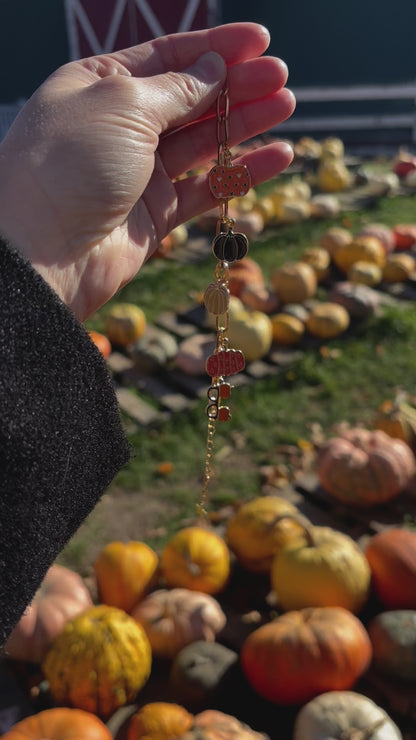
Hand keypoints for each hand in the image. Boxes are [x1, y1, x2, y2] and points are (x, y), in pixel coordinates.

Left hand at [0, 22, 294, 319]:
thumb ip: (177, 88)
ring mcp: (140, 171)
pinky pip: (207, 189)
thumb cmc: (71, 163)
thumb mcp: (124, 104)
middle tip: (280, 76)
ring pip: (203, 142)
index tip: (260, 41)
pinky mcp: (156, 214)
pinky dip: (241, 173)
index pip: (168, 57)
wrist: (44, 250)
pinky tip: (277, 157)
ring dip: (244, 124)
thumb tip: (213, 69)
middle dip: (237, 85)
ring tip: (286, 106)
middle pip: (191, 98)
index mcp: (101, 84)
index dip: (216, 47)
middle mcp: (121, 126)